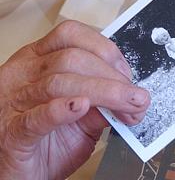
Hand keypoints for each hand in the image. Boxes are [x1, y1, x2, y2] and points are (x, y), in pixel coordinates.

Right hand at [0, 20, 150, 179]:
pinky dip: (61, 110)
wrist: (18, 177)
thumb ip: (102, 101)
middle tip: (136, 98)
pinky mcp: (11, 134)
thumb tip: (132, 95)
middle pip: (71, 59)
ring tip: (125, 107)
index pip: (71, 35)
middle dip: (111, 76)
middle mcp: (22, 75)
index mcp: (37, 61)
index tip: (127, 73)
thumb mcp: (81, 116)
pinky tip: (81, 107)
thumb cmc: (45, 142)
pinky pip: (35, 117)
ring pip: (59, 83)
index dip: (105, 50)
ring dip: (102, 92)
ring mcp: (14, 102)